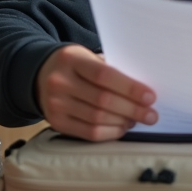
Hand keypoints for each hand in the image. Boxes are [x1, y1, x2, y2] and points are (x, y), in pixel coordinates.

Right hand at [36, 45, 156, 140]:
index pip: (104, 75)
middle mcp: (59, 82)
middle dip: (132, 109)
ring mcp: (55, 104)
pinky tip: (122, 127)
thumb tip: (142, 92)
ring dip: (123, 122)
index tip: (150, 97)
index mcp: (71, 60)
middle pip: (102, 100)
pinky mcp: (56, 123)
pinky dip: (110, 132)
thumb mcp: (87, 57)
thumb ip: (110, 70)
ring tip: (137, 120)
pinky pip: (89, 133)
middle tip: (151, 115)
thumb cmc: (74, 66)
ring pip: (97, 119)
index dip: (130, 88)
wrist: (40, 75)